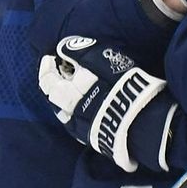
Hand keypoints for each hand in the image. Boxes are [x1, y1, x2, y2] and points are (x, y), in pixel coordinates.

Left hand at [37, 36, 174, 172]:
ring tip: (76, 91)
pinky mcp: (93, 138)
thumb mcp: (99, 57)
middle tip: (64, 73)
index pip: (47, 79)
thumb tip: (61, 49)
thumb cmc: (120, 84)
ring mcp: (80, 127)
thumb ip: (78, 51)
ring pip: (64, 113)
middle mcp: (69, 110)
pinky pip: (79, 126)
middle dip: (55, 84)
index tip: (51, 57)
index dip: (47, 67)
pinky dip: (78, 114)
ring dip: (65, 101)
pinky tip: (88, 109)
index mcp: (67, 91)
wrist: (140, 117)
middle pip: (53, 97)